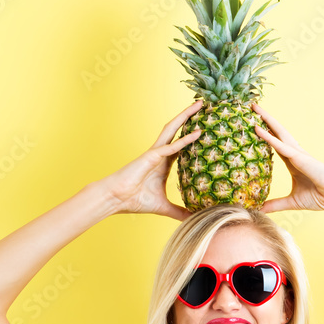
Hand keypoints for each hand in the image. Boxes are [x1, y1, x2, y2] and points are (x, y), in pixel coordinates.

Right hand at [101, 100, 202, 219]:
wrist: (116, 199)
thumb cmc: (135, 200)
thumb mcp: (164, 207)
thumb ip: (179, 212)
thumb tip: (194, 219)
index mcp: (163, 163)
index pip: (181, 144)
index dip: (193, 135)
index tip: (207, 127)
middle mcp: (160, 154)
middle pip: (178, 130)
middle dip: (190, 116)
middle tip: (205, 104)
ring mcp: (155, 153)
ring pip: (173, 129)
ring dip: (186, 116)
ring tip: (200, 104)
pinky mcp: (150, 156)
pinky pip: (170, 147)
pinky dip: (183, 140)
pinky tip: (197, 133)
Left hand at [251, 102, 323, 213]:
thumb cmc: (321, 197)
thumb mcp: (292, 202)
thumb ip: (275, 204)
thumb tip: (260, 210)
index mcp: (293, 162)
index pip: (274, 144)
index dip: (264, 134)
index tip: (251, 125)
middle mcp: (294, 154)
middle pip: (275, 132)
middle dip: (264, 119)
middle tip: (250, 107)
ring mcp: (298, 154)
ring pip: (278, 133)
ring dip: (265, 120)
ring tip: (253, 107)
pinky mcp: (301, 158)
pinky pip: (281, 146)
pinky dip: (269, 137)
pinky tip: (258, 129)